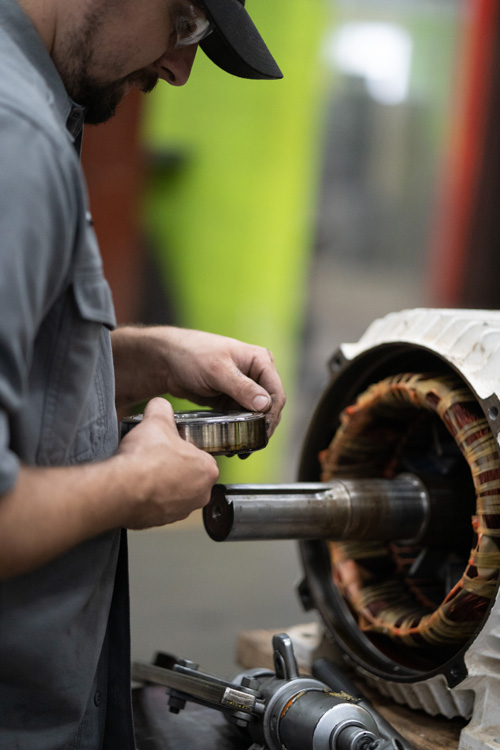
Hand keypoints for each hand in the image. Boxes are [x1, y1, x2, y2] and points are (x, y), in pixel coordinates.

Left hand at [112, 326, 285, 435]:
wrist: (165, 360)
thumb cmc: (191, 355)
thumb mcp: (217, 370)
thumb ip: (242, 387)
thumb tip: (265, 405)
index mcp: (260, 361)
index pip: (275, 392)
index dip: (272, 414)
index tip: (263, 432)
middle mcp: (256, 374)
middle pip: (269, 406)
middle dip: (263, 426)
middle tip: (254, 445)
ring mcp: (244, 388)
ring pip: (256, 415)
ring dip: (252, 432)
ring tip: (243, 449)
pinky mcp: (231, 400)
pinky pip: (241, 418)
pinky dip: (240, 430)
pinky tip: (235, 444)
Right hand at [116, 397, 218, 527]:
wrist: (122, 488)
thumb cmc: (145, 460)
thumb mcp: (156, 419)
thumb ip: (162, 408)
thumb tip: (160, 405)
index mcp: (208, 469)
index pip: (200, 455)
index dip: (182, 447)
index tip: (170, 445)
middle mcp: (200, 494)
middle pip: (189, 475)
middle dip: (174, 467)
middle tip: (156, 457)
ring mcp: (181, 511)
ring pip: (175, 492)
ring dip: (162, 484)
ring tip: (145, 471)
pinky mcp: (162, 522)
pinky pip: (158, 506)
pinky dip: (150, 498)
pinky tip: (138, 486)